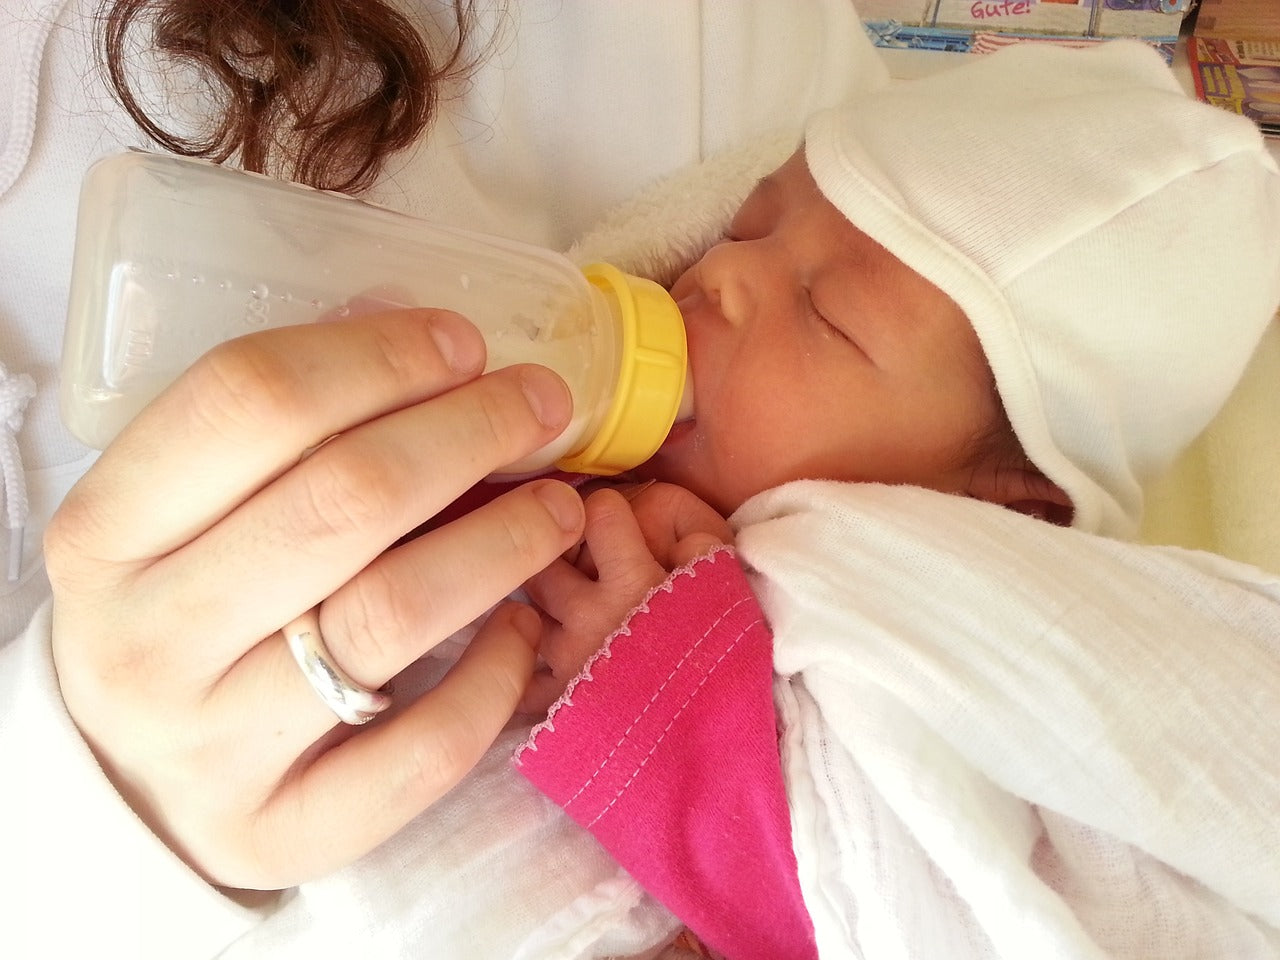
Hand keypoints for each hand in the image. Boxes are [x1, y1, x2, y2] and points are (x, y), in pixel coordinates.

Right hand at [46, 309, 585, 889]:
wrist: (127, 780)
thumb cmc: (180, 612)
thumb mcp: (185, 514)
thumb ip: (285, 431)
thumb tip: (426, 343)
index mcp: (107, 532)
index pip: (249, 402)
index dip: (377, 358)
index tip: (463, 345)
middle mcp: (148, 639)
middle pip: (342, 501)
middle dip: (470, 432)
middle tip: (541, 406)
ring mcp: (212, 747)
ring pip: (392, 618)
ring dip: (503, 542)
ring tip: (558, 507)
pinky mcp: (285, 832)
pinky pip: (423, 750)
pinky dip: (493, 679)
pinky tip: (515, 630)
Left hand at [519, 482, 731, 712]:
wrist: (720, 743)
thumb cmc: (727, 663)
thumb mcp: (731, 591)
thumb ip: (702, 547)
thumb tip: (672, 533)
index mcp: (633, 583)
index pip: (598, 510)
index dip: (609, 512)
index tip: (617, 526)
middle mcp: (588, 617)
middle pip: (545, 558)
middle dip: (560, 555)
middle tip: (583, 566)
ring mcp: (565, 660)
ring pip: (527, 609)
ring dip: (544, 607)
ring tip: (569, 613)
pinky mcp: (554, 703)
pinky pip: (518, 674)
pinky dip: (523, 663)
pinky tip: (539, 658)